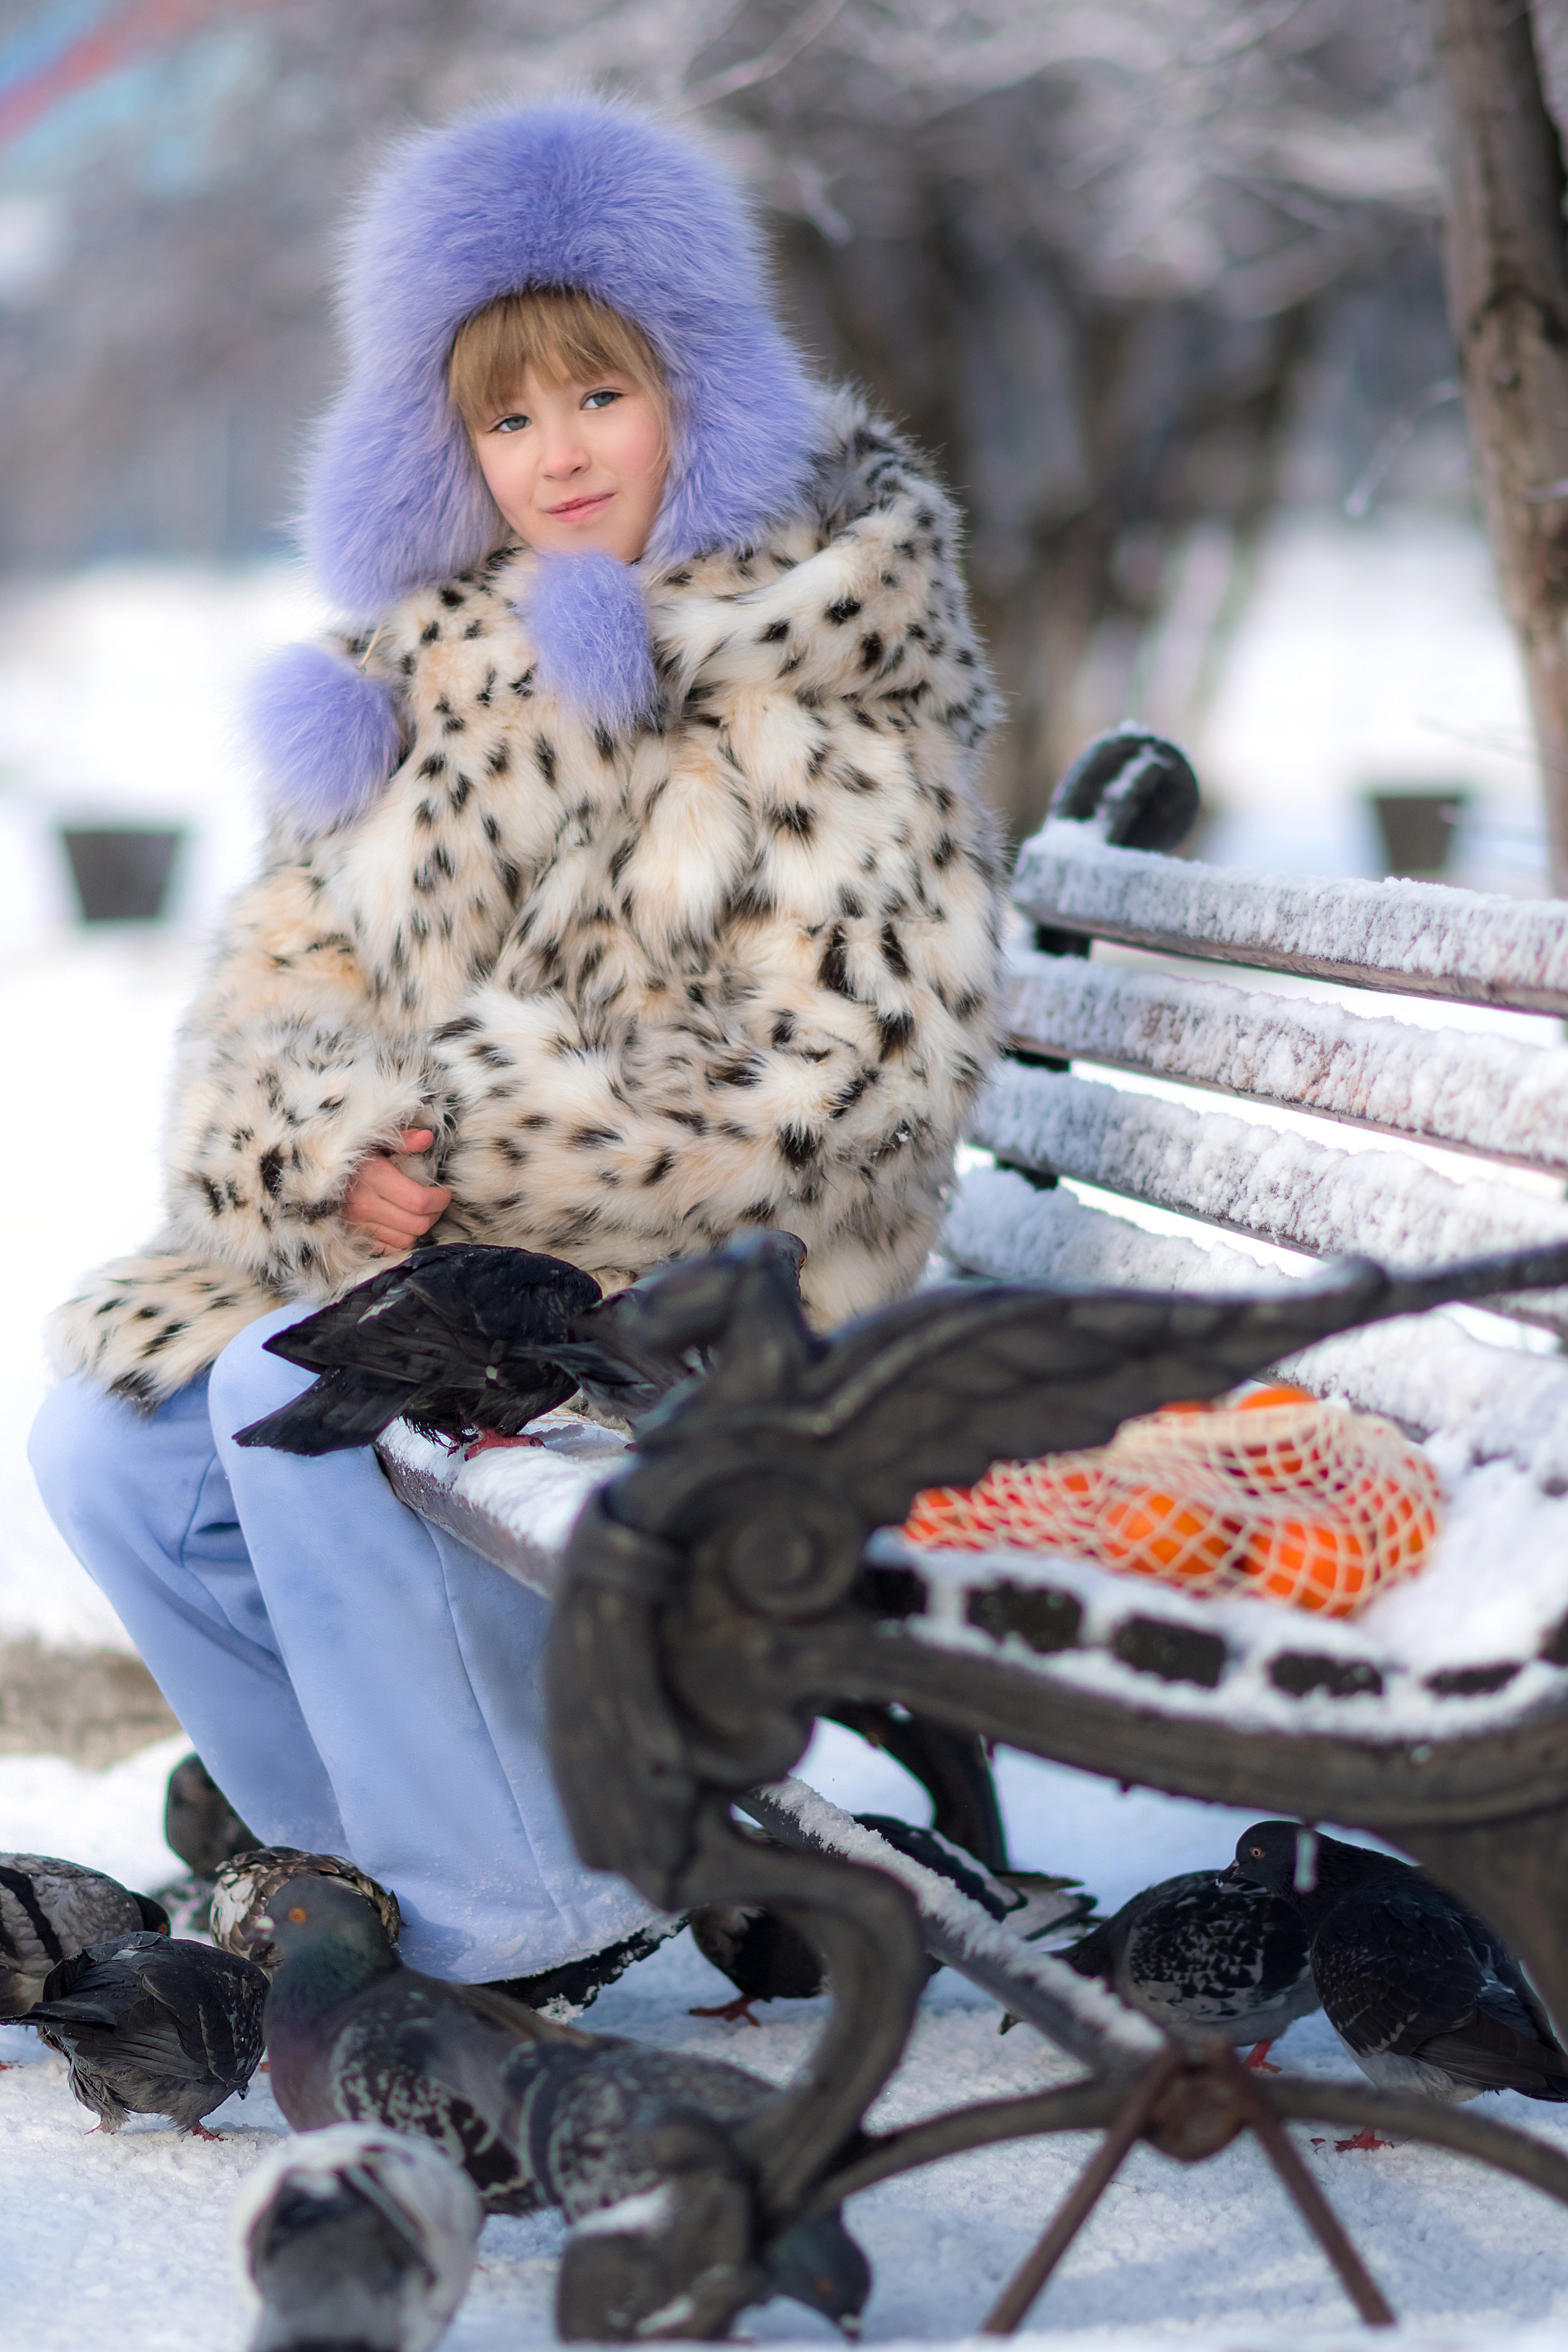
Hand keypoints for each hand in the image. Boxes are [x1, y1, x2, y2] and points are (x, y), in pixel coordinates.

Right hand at [342, 1128, 451, 1255]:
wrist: (310, 1171)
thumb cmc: (349, 1151)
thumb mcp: (373, 1137)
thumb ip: (401, 1138)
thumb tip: (427, 1137)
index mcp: (374, 1177)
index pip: (419, 1201)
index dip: (440, 1199)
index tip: (445, 1190)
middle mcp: (365, 1205)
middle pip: (417, 1224)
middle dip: (435, 1213)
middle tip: (437, 1201)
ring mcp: (358, 1224)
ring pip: (406, 1239)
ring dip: (420, 1228)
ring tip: (423, 1212)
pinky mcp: (353, 1235)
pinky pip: (388, 1248)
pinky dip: (401, 1239)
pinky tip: (403, 1224)